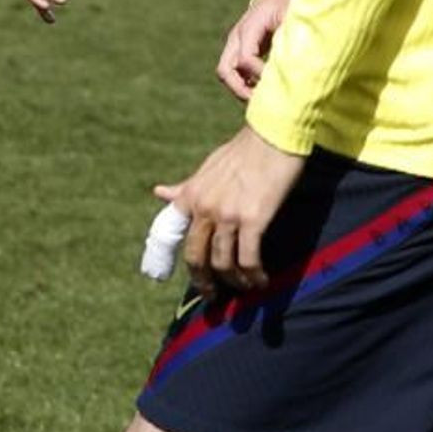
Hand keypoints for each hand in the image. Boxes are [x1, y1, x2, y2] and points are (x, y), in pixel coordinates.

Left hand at [156, 125, 304, 296]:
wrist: (274, 135)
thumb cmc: (244, 150)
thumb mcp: (207, 168)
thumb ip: (186, 187)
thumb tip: (159, 192)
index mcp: (191, 195)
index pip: (171, 233)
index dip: (165, 259)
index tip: (164, 276)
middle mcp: (205, 208)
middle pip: (196, 256)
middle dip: (204, 281)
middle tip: (213, 296)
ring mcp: (228, 215)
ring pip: (223, 262)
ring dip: (234, 281)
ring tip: (245, 287)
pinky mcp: (254, 219)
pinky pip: (249, 259)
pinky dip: (254, 275)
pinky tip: (261, 280)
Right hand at [216, 0, 291, 100]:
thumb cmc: (289, 2)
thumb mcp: (294, 14)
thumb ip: (294, 34)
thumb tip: (301, 61)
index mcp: (250, 27)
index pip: (245, 58)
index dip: (259, 73)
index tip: (276, 80)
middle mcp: (237, 37)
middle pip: (225, 70)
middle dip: (239, 89)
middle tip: (259, 101)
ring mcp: (235, 44)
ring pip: (226, 73)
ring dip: (240, 89)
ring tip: (261, 99)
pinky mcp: (240, 50)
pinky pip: (234, 72)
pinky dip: (244, 84)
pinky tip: (263, 90)